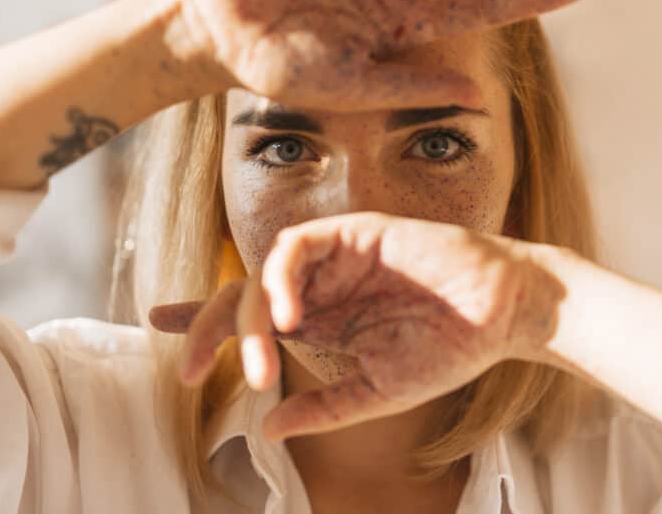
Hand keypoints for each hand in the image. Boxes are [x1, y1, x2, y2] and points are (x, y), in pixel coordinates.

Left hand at [149, 213, 566, 441]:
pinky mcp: (355, 234)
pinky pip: (297, 247)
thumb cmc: (449, 350)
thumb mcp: (377, 391)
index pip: (251, 314)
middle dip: (206, 327)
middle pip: (242, 295)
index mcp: (324, 319)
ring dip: (248, 319)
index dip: (205, 318)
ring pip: (262, 274)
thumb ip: (325, 407)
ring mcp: (336, 258)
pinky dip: (283, 281)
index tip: (158, 321)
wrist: (502, 315)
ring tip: (257, 363)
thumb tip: (268, 428)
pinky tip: (289, 320)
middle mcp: (321, 286)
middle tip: (185, 368)